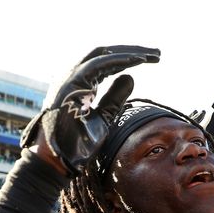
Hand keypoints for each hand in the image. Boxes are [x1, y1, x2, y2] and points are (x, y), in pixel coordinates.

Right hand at [21, 45, 159, 174]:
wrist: (56, 161)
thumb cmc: (75, 145)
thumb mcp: (103, 119)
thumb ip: (114, 98)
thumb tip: (130, 78)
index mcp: (80, 84)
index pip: (106, 63)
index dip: (129, 59)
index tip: (151, 60)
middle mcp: (73, 77)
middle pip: (106, 54)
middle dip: (133, 52)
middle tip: (157, 53)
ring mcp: (70, 79)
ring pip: (103, 54)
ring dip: (130, 53)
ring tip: (154, 55)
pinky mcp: (72, 84)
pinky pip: (99, 65)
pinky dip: (120, 60)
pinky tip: (139, 60)